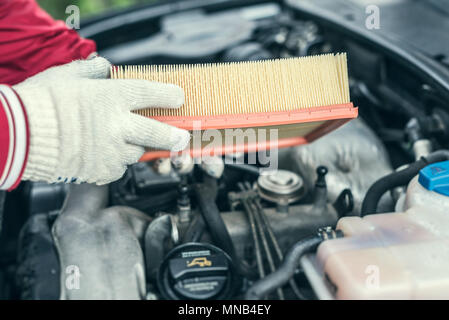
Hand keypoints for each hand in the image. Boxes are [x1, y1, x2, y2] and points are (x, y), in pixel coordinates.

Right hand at [13, 57, 189, 184]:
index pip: (152, 94)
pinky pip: (119, 168)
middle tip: (181, 137)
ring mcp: (113, 151)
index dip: (170, 96)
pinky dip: (115, 162)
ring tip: (118, 141)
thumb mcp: (68, 76)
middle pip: (159, 132)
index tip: (179, 98)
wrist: (20, 135)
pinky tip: (101, 154)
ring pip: (137, 152)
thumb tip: (105, 66)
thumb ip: (93, 71)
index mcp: (113, 97)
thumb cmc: (41, 102)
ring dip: (134, 147)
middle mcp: (119, 125)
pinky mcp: (103, 171)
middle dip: (175, 135)